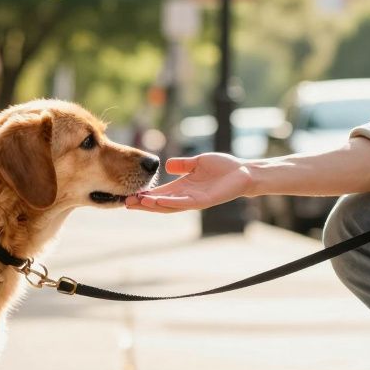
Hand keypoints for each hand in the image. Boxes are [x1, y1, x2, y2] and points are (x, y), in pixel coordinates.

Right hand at [125, 153, 251, 212]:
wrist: (244, 172)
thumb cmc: (223, 167)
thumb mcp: (197, 163)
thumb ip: (183, 165)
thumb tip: (167, 165)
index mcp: (183, 188)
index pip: (159, 194)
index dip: (144, 195)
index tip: (128, 195)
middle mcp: (186, 196)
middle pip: (160, 203)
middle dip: (143, 204)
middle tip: (125, 203)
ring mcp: (195, 200)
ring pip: (169, 206)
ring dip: (153, 205)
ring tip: (137, 203)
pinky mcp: (204, 201)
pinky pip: (184, 203)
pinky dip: (170, 202)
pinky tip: (157, 201)